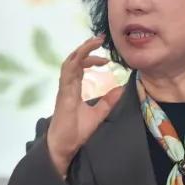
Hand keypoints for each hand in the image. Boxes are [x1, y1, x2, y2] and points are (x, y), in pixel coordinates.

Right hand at [46, 36, 123, 177]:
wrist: (64, 146)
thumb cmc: (76, 132)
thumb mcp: (98, 114)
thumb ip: (108, 102)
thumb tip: (120, 89)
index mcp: (73, 89)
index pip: (80, 67)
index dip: (91, 58)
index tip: (106, 59)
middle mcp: (67, 86)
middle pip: (74, 60)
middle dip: (86, 48)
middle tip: (101, 39)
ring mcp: (64, 89)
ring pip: (70, 62)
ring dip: (82, 50)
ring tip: (95, 42)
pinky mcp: (64, 94)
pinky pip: (67, 73)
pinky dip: (75, 62)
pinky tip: (85, 56)